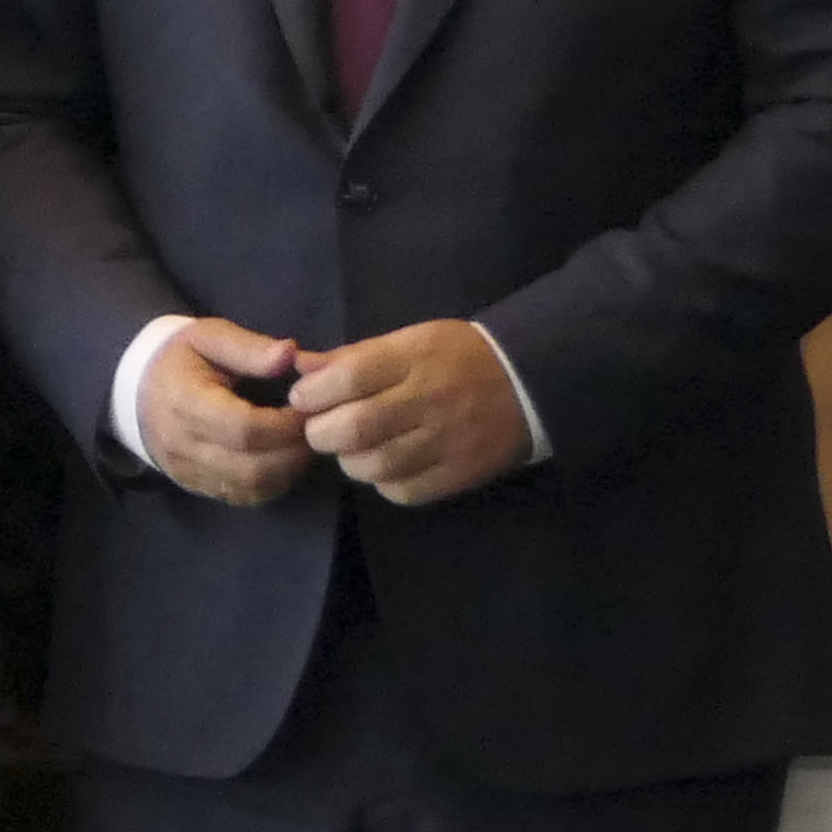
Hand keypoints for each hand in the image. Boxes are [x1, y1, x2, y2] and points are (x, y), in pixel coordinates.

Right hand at [135, 321, 317, 504]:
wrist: (136, 389)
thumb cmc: (180, 359)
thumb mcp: (210, 337)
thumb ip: (250, 347)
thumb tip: (291, 354)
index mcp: (185, 403)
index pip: (245, 428)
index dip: (285, 425)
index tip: (308, 409)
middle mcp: (183, 445)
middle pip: (252, 467)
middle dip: (294, 452)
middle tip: (315, 430)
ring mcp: (188, 472)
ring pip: (250, 488)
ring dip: (287, 471)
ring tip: (301, 445)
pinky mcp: (195, 487)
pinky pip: (242, 498)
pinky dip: (271, 484)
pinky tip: (282, 462)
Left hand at [290, 321, 533, 507]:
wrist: (531, 383)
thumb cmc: (458, 356)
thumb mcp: (410, 340)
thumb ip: (354, 356)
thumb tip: (300, 368)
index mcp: (415, 359)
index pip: (348, 379)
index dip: (312, 393)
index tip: (303, 398)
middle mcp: (431, 401)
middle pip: (355, 428)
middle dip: (322, 432)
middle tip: (321, 429)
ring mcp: (448, 442)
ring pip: (374, 465)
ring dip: (350, 460)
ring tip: (353, 447)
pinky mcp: (459, 475)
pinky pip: (403, 491)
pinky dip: (383, 482)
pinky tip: (386, 465)